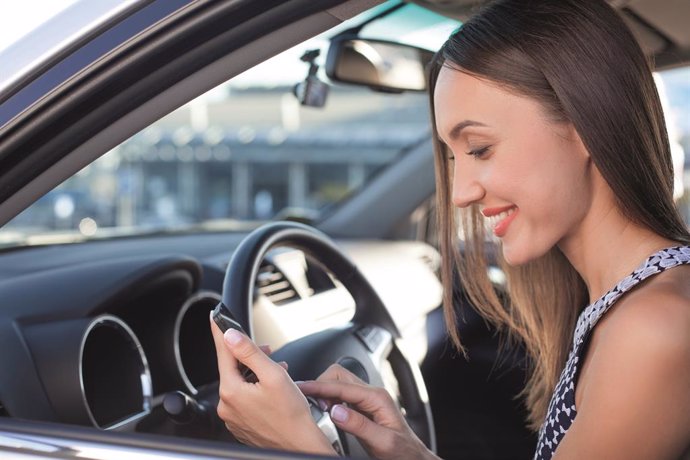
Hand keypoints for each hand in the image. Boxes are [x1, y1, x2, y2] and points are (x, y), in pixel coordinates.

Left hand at [209, 318, 334, 454]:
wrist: (299, 444)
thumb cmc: (291, 415)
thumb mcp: (274, 375)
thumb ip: (250, 352)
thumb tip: (231, 336)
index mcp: (231, 390)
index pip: (223, 352)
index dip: (221, 332)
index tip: (216, 317)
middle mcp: (227, 405)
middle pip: (233, 368)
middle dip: (249, 357)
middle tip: (268, 352)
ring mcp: (232, 417)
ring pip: (239, 384)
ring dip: (255, 374)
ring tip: (276, 374)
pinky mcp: (240, 424)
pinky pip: (243, 399)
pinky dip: (254, 390)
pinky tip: (271, 390)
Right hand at [297, 364, 438, 459]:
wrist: (413, 457)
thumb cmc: (403, 451)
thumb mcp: (382, 442)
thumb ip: (358, 425)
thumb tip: (335, 410)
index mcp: (377, 398)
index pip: (342, 385)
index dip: (319, 387)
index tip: (302, 388)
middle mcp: (372, 393)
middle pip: (339, 375)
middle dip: (322, 385)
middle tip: (313, 404)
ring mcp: (367, 398)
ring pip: (339, 381)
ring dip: (325, 391)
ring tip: (318, 408)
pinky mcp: (363, 406)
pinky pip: (342, 393)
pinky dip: (330, 398)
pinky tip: (327, 410)